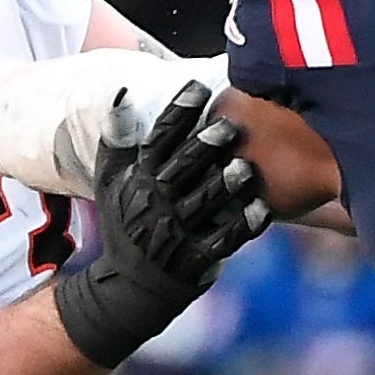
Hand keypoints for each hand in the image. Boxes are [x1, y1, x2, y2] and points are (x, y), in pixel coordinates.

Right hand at [50, 85, 266, 366]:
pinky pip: (225, 240)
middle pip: (181, 170)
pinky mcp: (198, 258)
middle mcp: (156, 204)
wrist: (131, 285)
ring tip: (244, 167)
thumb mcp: (112, 181)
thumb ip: (118, 139)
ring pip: (204, 204)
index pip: (156, 141)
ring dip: (224, 186)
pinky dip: (243, 225)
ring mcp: (177, 233)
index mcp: (139, 180)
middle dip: (203, 148)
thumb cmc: (127, 222)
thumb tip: (122, 93)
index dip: (176, 114)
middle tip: (228, 126)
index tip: (197, 88)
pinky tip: (262, 208)